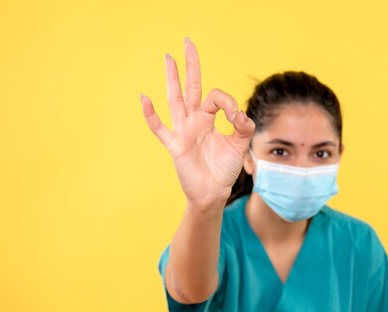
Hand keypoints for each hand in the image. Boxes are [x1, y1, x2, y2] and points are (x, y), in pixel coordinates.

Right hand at [140, 37, 255, 209]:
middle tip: (187, 42)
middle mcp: (194, 120)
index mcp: (209, 118)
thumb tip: (241, 113)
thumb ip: (243, 127)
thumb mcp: (240, 145)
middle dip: (190, 65)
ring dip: (171, 79)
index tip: (237, 117)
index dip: (228, 101)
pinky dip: (151, 115)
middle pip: (191, 87)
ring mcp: (182, 131)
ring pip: (175, 100)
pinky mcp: (175, 145)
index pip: (215, 97)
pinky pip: (159, 128)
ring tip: (168, 58)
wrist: (213, 192)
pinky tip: (144, 99)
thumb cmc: (224, 169)